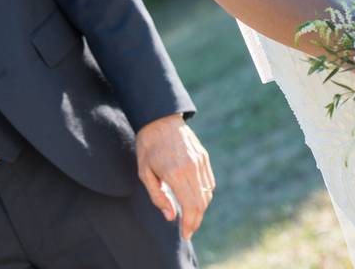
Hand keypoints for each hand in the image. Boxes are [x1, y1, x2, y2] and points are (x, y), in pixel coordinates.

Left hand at [135, 114, 213, 239]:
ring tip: (191, 216)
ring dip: (201, 208)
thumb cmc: (148, 147)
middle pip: (201, 203)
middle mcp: (192, 168)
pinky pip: (209, 182)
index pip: (190, 206)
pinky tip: (195, 199)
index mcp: (175, 174)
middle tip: (188, 230)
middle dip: (196, 220)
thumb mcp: (145, 173)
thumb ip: (158, 197)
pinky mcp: (204, 157)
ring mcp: (200, 162)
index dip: (190, 224)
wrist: (160, 119)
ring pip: (207, 193)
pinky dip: (205, 194)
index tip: (185, 234)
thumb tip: (171, 217)